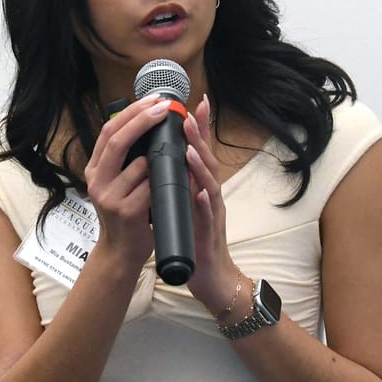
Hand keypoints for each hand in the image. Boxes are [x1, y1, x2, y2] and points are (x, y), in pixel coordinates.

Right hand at [83, 95, 172, 269]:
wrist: (121, 252)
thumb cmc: (126, 213)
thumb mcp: (116, 182)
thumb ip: (124, 158)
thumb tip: (146, 123)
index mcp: (94, 168)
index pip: (108, 131)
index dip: (131, 113)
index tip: (153, 100)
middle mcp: (96, 180)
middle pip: (117, 141)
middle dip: (143, 120)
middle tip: (164, 107)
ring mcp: (109, 197)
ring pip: (139, 164)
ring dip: (161, 157)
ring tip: (177, 153)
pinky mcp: (126, 211)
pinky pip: (151, 187)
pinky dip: (166, 181)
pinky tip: (176, 180)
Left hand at [183, 95, 240, 313]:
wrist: (211, 278)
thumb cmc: (196, 240)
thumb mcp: (186, 205)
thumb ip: (181, 183)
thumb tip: (169, 159)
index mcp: (200, 188)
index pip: (199, 153)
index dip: (199, 129)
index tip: (195, 103)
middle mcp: (209, 196)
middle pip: (206, 162)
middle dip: (198, 137)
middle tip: (189, 114)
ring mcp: (211, 215)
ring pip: (209, 185)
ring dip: (200, 166)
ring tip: (188, 148)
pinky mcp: (208, 235)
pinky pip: (207, 217)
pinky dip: (204, 204)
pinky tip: (199, 192)